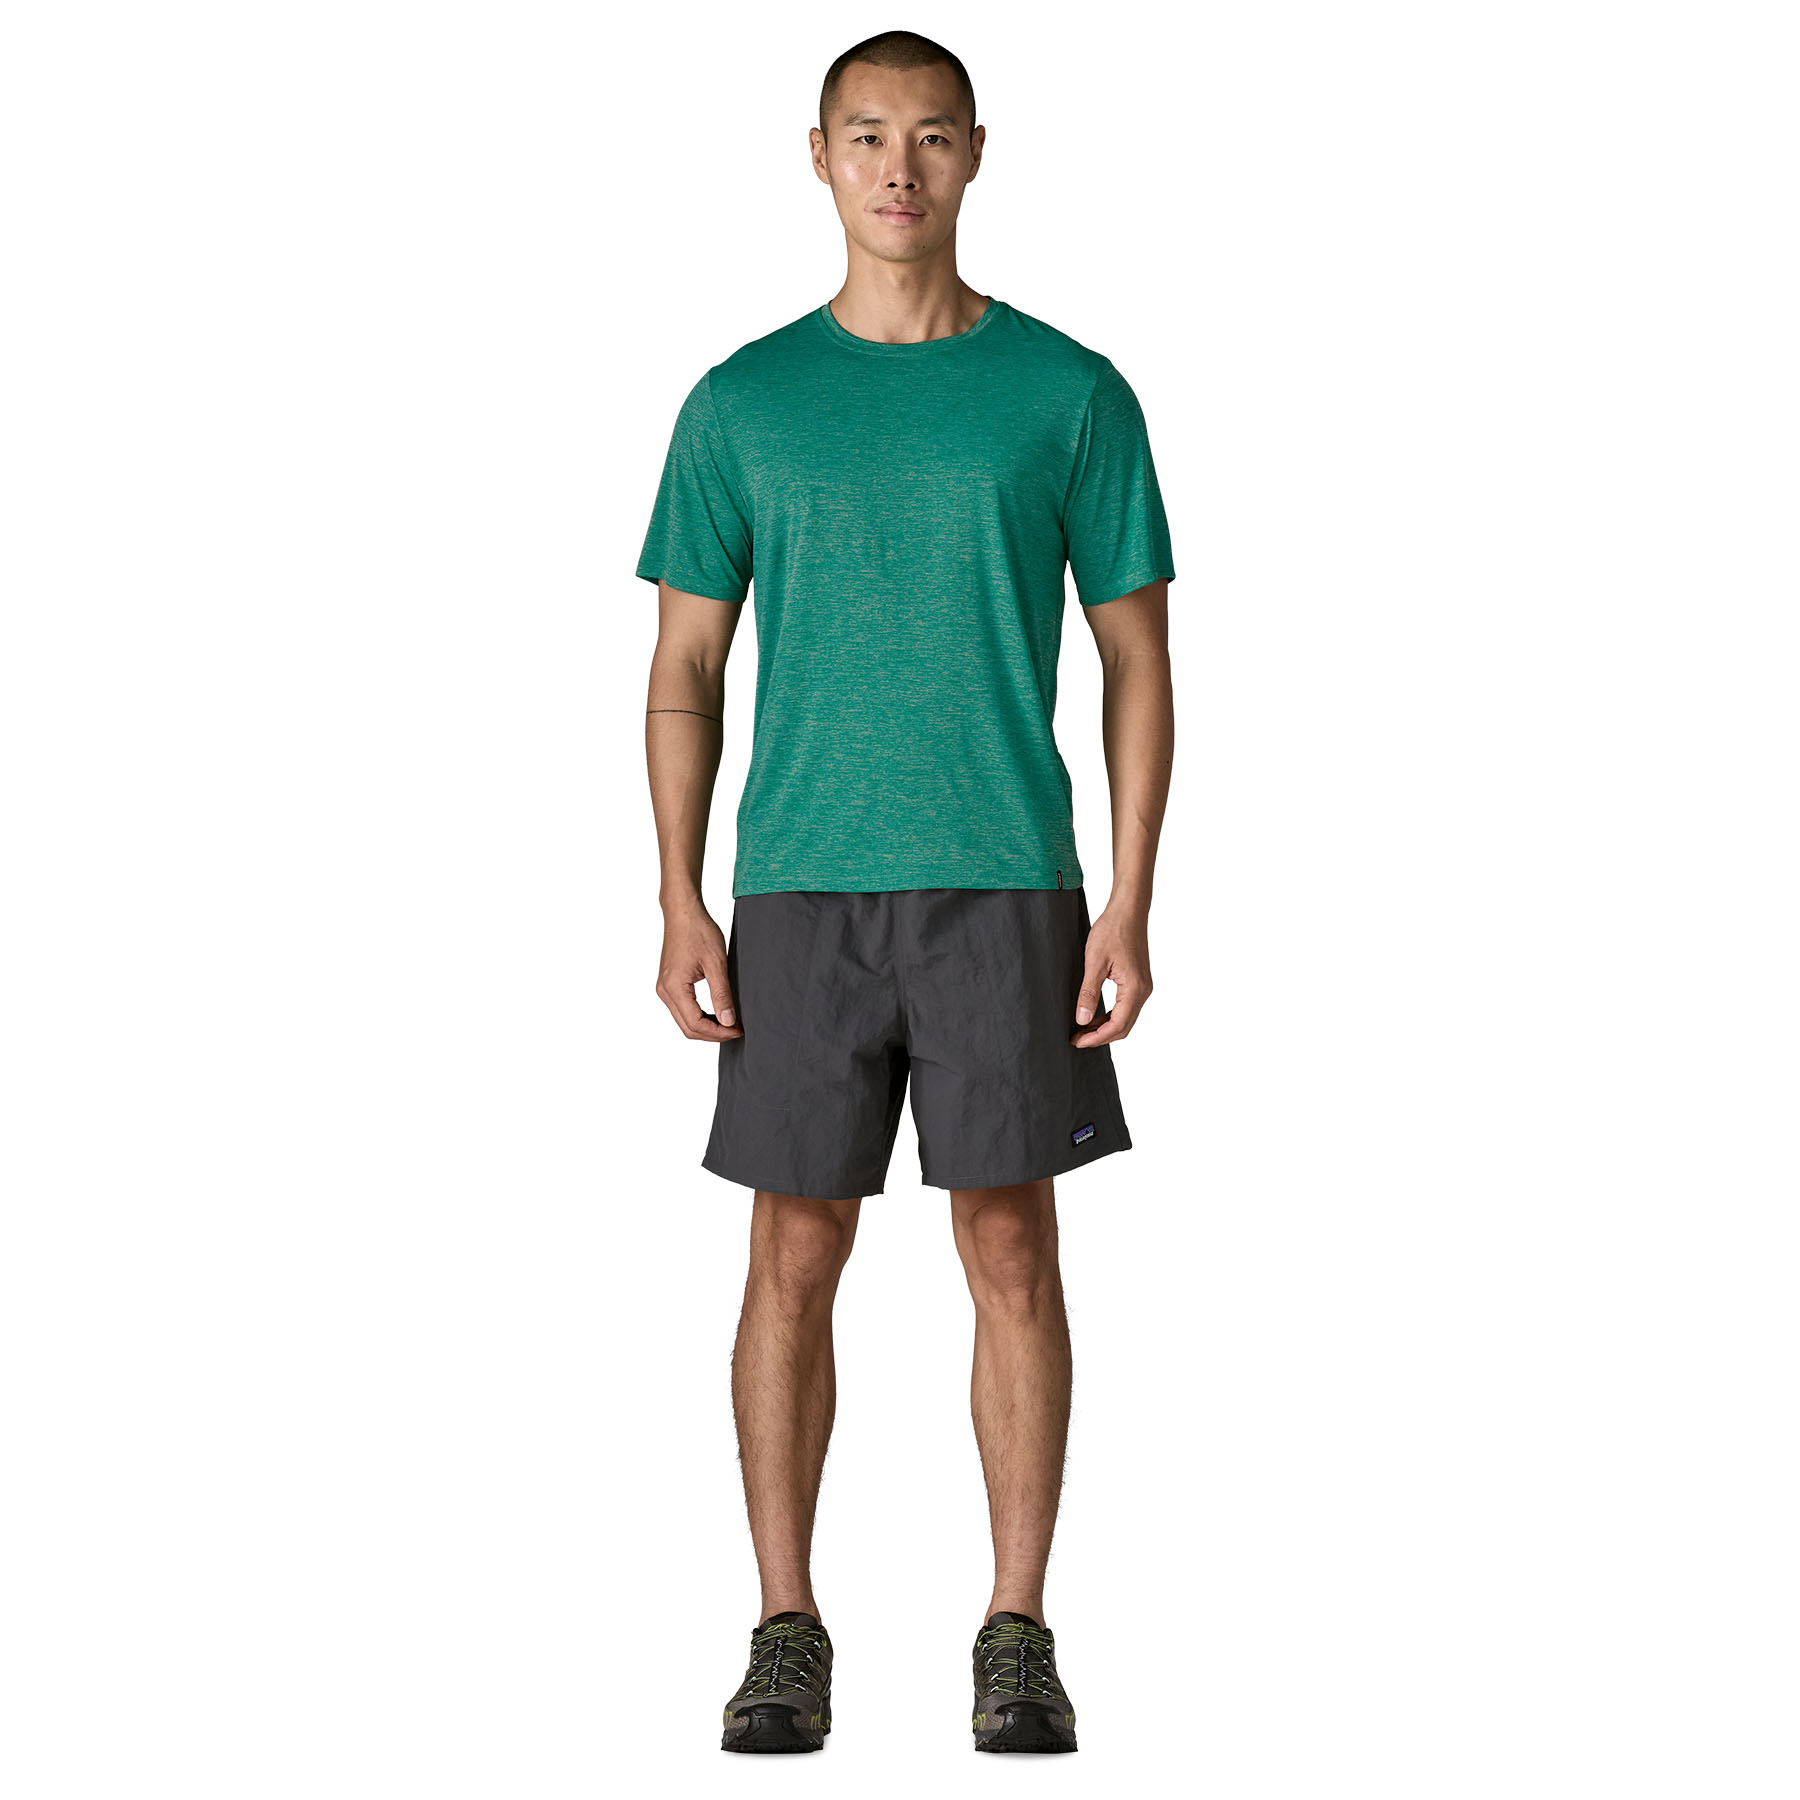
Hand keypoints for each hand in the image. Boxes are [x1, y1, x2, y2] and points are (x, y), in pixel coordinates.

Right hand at [656, 903, 742, 1040]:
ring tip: (729, 1023)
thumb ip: (722, 994)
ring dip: (706, 1026)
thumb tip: (728, 1021)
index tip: (738, 1031)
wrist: (683, 912)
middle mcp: (664, 991)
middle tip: (736, 1030)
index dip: (718, 1033)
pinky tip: (716, 1012)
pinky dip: (699, 1016)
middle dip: (713, 1034)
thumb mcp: (716, 963)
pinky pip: (682, 1009)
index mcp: (674, 988)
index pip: (695, 1024)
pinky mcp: (668, 983)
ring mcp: (664, 988)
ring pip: (684, 1020)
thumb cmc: (698, 930)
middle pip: (687, 1028)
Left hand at [1070, 902, 1152, 1047]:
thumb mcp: (1094, 962)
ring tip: (1082, 1029)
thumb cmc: (1112, 930)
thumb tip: (1082, 1020)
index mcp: (1135, 989)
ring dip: (1105, 1027)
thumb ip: (1088, 993)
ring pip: (1125, 1018)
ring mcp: (1143, 986)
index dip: (1097, 1038)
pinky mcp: (1138, 981)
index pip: (1117, 1025)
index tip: (1077, 1041)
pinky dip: (1110, 1015)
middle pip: (1124, 1026)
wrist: (1128, 910)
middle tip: (1077, 1039)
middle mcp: (1144, 991)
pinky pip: (1126, 1006)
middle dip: (1100, 1037)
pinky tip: (1094, 1016)